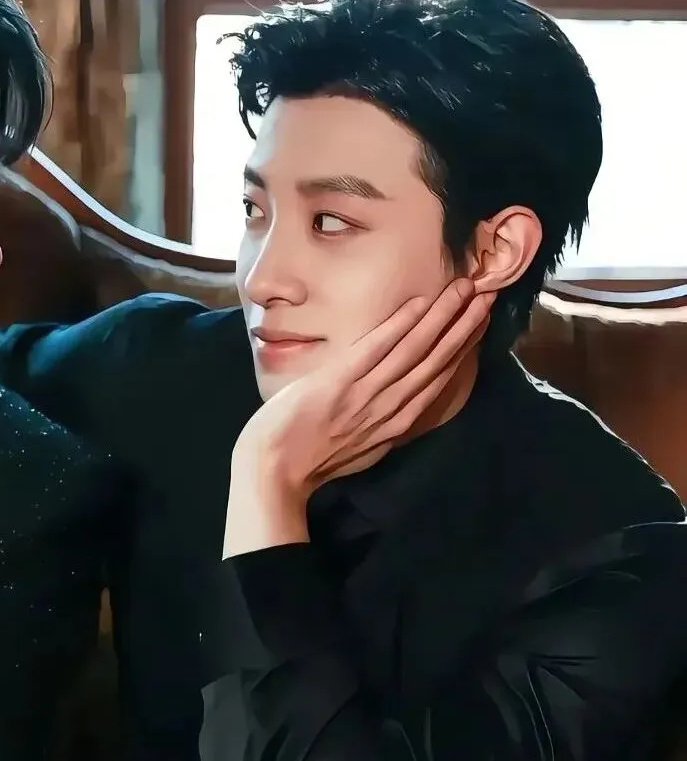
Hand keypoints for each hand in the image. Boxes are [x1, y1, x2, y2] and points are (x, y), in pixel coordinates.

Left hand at [224, 280, 493, 554]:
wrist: (274, 471)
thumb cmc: (310, 460)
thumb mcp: (360, 448)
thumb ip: (382, 425)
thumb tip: (398, 409)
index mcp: (396, 424)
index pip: (438, 380)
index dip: (462, 350)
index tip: (480, 324)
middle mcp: (390, 408)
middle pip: (437, 362)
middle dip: (464, 327)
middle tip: (487, 296)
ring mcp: (366, 394)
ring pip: (415, 350)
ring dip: (443, 318)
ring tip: (464, 289)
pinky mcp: (340, 382)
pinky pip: (376, 349)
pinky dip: (399, 326)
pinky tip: (419, 303)